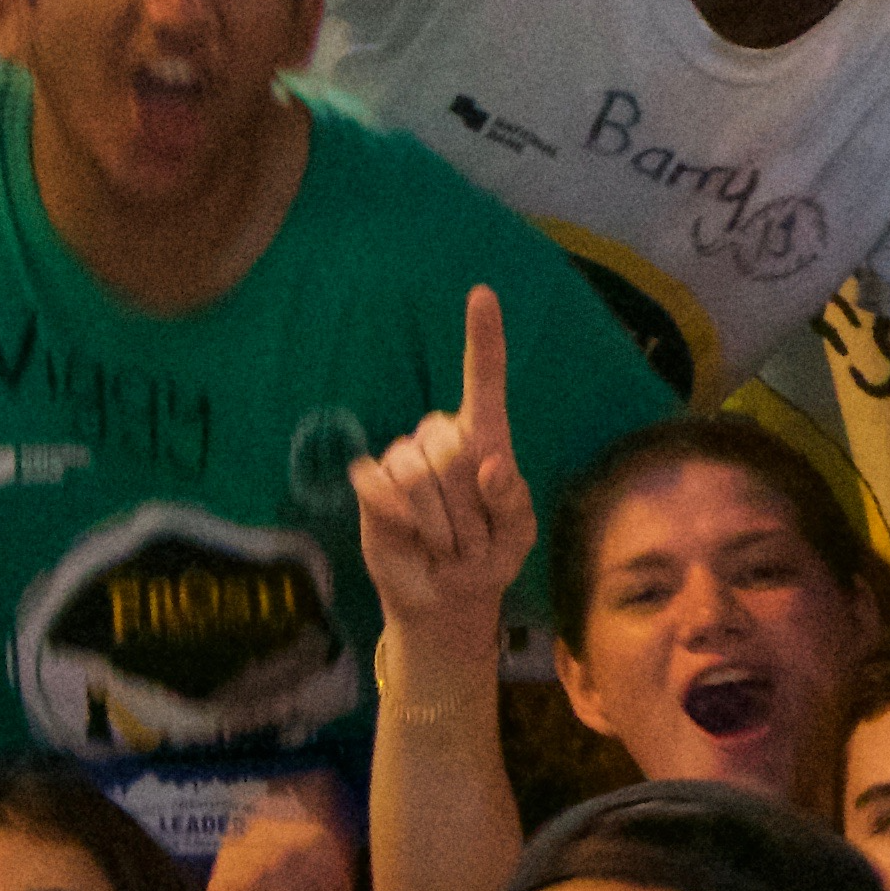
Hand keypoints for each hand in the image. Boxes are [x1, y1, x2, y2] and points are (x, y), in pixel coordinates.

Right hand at [350, 288, 534, 708]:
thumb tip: (491, 466)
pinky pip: (380, 484)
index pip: (483, 379)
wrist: (443, 596)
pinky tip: (410, 532)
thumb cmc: (488, 558)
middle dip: (467, 507)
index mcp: (485, 438)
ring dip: (438, 522)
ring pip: (416, 472)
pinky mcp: (372, 479)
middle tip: (470, 538)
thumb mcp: (517, 540)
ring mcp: (402, 455)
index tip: (482, 294)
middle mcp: (440, 436)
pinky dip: (401, 516)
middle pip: (451, 448)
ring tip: (445, 542)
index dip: (482, 338)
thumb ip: (513, 503)